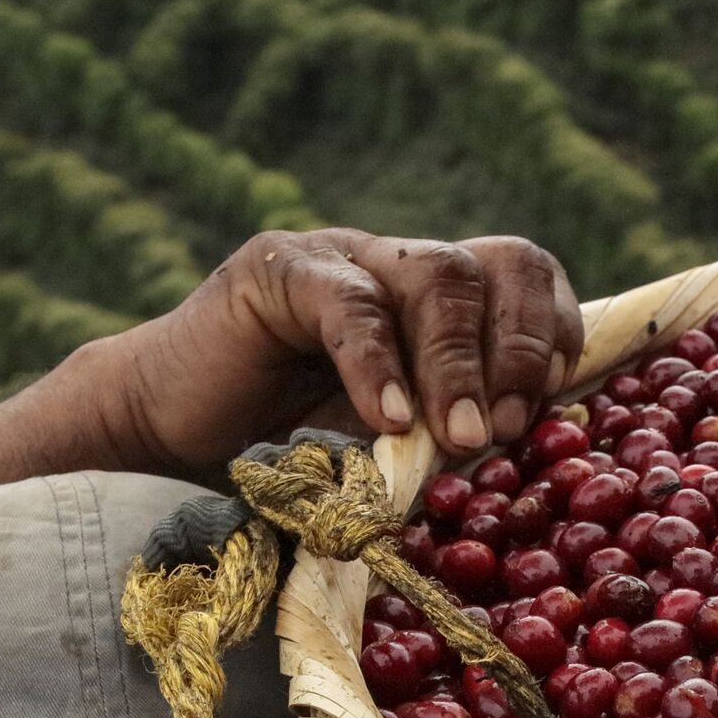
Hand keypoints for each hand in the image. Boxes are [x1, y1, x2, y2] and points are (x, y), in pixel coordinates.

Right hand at [111, 229, 583, 473]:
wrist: (165, 444)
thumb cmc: (283, 458)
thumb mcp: (395, 447)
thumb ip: (455, 434)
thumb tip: (542, 452)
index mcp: (432, 299)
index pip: (522, 273)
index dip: (551, 331)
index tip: (549, 409)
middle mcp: (392, 263)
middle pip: (492, 264)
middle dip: (518, 351)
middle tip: (506, 433)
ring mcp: (336, 258)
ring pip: (437, 276)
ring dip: (461, 366)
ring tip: (461, 439)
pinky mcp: (275, 272)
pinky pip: (350, 305)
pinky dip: (380, 367)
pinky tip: (390, 423)